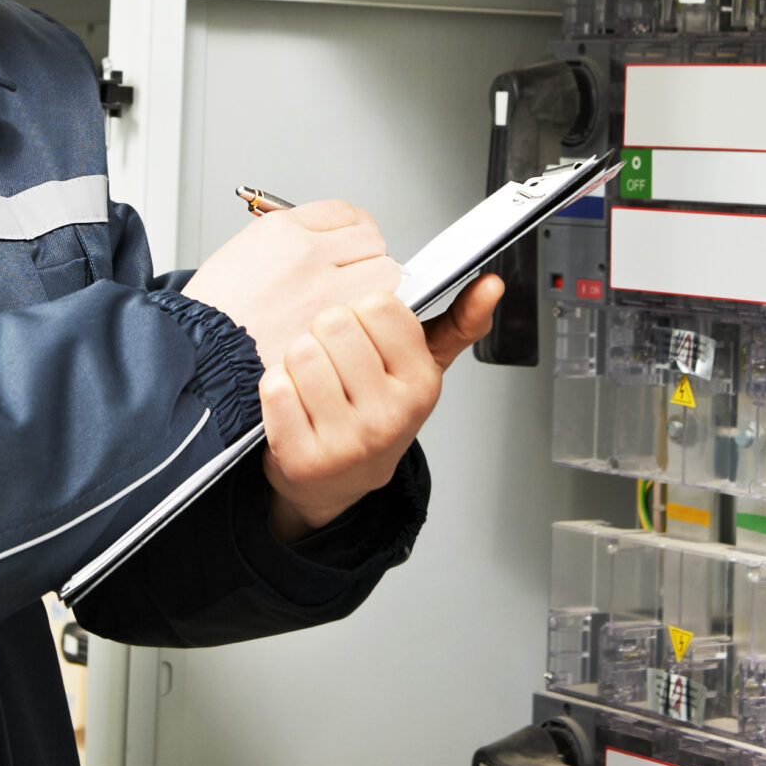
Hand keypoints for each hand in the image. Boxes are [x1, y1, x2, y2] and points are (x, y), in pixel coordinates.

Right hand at [182, 199, 404, 366]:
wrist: (198, 354)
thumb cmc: (212, 313)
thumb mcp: (242, 253)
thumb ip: (288, 242)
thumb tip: (324, 242)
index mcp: (281, 230)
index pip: (343, 212)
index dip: (351, 228)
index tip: (352, 240)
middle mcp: (306, 253)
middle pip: (371, 238)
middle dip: (366, 255)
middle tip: (355, 271)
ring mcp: (325, 290)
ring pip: (385, 271)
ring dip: (374, 286)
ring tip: (354, 300)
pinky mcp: (335, 327)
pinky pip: (373, 313)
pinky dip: (367, 319)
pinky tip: (349, 326)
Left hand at [258, 275, 504, 542]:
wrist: (339, 480)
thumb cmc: (377, 413)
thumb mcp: (421, 367)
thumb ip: (459, 322)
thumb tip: (490, 285)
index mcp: (421, 384)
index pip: (378, 304)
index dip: (362, 311)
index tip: (365, 335)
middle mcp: (389, 416)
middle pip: (335, 321)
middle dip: (326, 333)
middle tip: (336, 362)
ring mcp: (346, 441)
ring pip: (302, 351)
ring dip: (298, 361)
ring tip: (314, 382)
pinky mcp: (303, 458)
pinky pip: (275, 387)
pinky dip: (277, 388)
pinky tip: (295, 404)